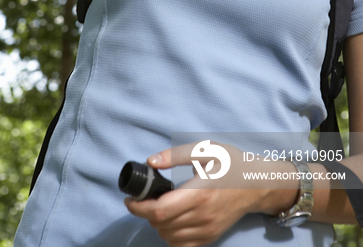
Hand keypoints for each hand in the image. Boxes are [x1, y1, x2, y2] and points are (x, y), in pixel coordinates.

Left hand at [124, 142, 282, 246]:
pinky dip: (169, 235)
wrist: (257, 184)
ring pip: (168, 237)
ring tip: (158, 206)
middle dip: (145, 213)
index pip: (160, 210)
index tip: (130, 199)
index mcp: (199, 193)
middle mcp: (203, 216)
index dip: (139, 208)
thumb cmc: (231, 163)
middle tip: (144, 198)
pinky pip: (181, 246)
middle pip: (161, 225)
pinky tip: (171, 220)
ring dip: (156, 224)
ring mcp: (207, 230)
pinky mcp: (210, 237)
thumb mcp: (206, 150)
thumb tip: (151, 162)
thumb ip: (176, 155)